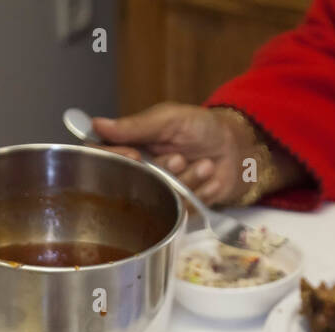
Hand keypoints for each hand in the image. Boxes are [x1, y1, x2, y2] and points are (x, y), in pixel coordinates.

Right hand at [93, 104, 257, 205]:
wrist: (238, 149)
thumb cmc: (203, 128)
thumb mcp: (170, 119)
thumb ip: (135, 125)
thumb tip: (97, 124)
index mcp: (131, 147)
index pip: (104, 157)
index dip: (116, 160)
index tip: (134, 156)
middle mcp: (140, 173)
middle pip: (132, 182)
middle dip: (162, 170)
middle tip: (180, 157)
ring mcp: (158, 193)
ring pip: (159, 197)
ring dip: (187, 179)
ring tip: (205, 164)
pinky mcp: (177, 209)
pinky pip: (180, 210)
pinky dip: (200, 192)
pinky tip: (210, 180)